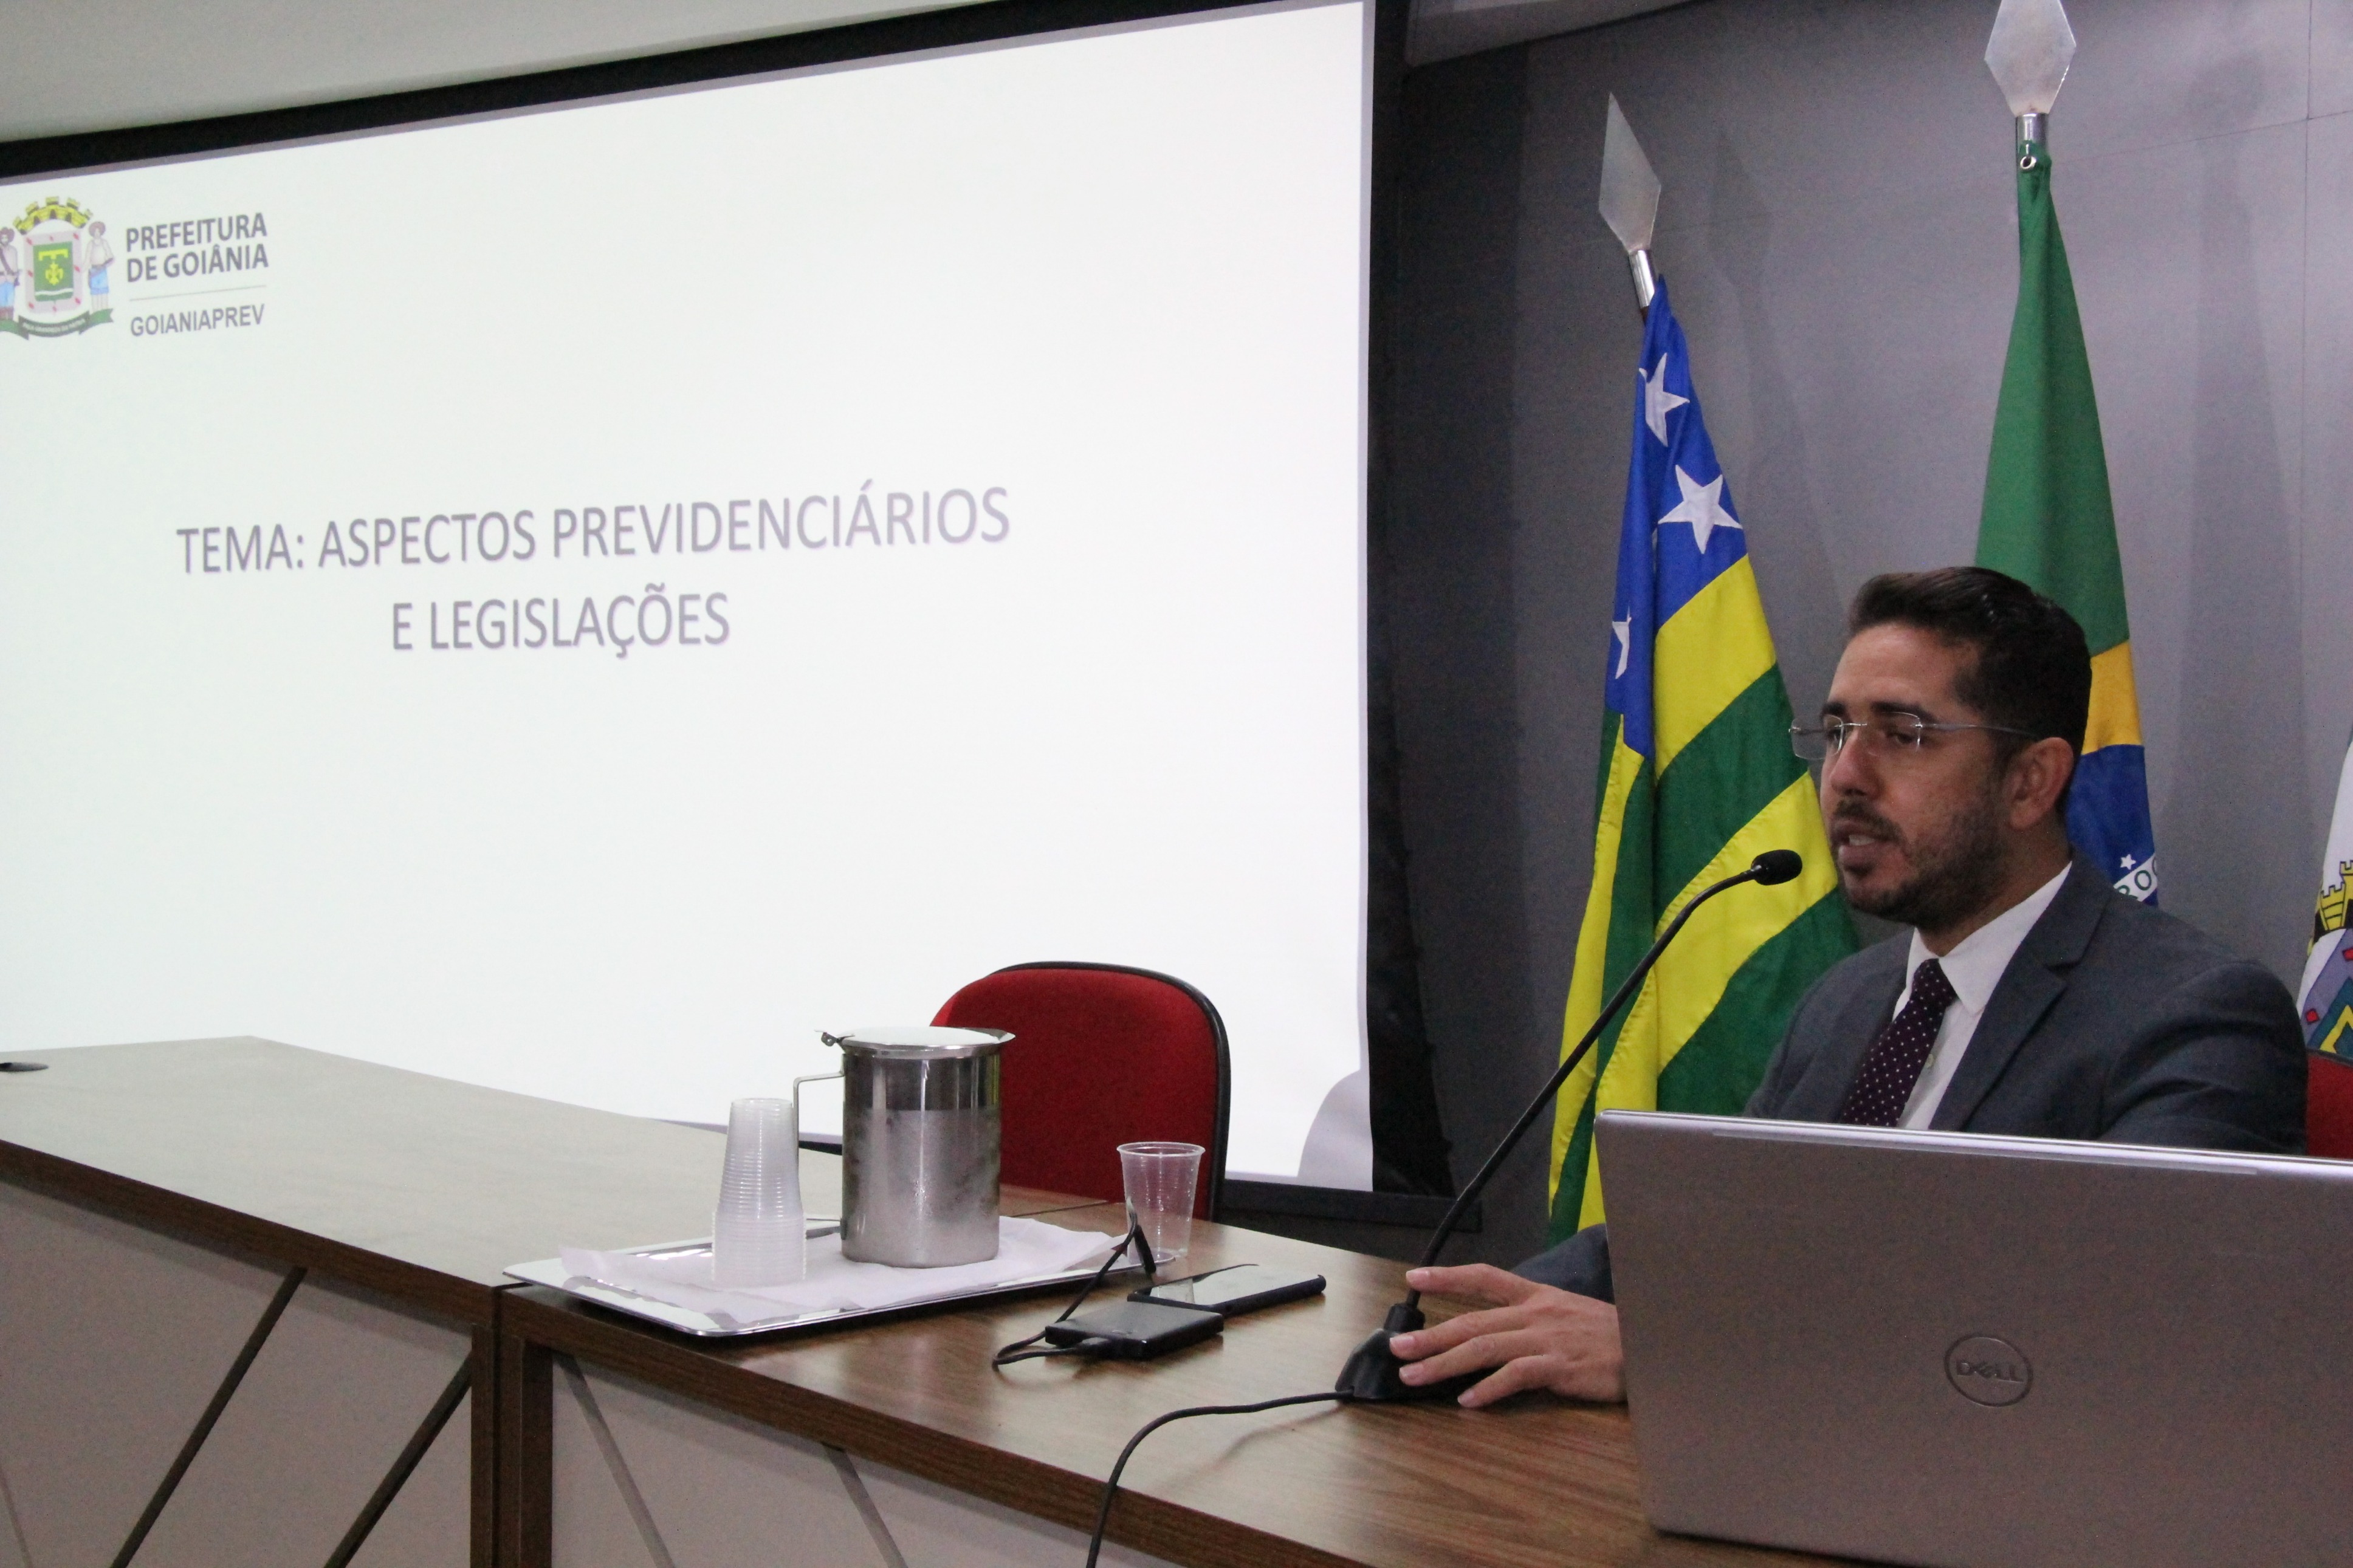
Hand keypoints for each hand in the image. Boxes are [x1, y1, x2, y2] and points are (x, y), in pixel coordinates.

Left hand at [1388, 1264, 1625, 1406]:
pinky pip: (1516, 1376)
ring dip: (1445, 1363)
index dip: (1448, 1276)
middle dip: (1431, 1334)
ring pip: (1484, 1348)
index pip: (1485, 1277)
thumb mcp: (1568, 1313)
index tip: (1413, 1278)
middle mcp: (1536, 1312)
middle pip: (1473, 1321)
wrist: (1652, 1347)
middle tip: (1397, 1347)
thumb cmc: (1610, 1336)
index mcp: (1537, 1296)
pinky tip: (1468, 1401)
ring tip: (1415, 1375)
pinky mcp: (1560, 1366)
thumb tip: (1493, 1333)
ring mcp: (1547, 1338)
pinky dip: (1489, 1389)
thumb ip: (1532, 1319)